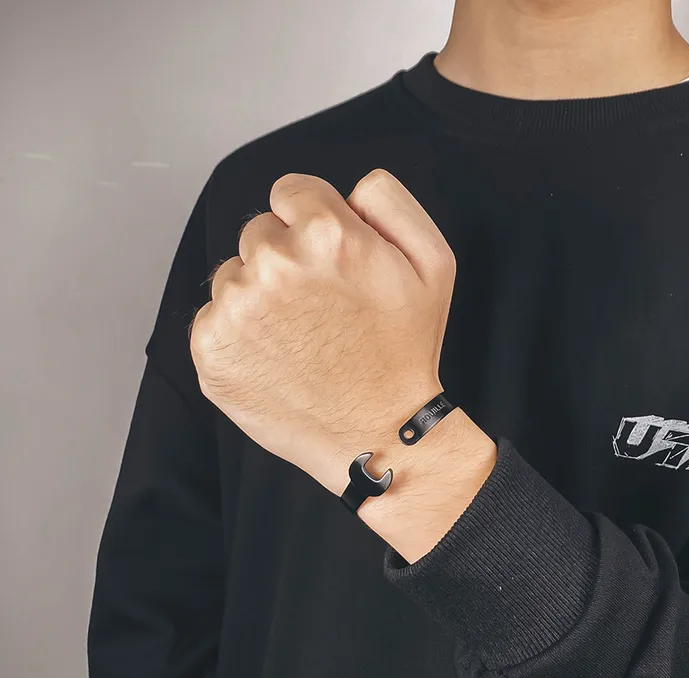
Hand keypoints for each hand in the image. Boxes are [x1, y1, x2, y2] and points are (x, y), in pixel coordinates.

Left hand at [189, 169, 456, 494]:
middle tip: (320, 307)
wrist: (378, 434)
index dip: (313, 224)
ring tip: (300, 337)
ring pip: (234, 276)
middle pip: (259, 233)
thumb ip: (387, 200)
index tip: (328, 259)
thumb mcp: (433, 262)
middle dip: (286, 259)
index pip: (291, 191)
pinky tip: (276, 358)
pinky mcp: (210, 349)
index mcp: (326, 232)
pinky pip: (214, 318)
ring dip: (259, 297)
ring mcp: (235, 308)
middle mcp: (272, 263)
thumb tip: (344, 187)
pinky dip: (238, 335)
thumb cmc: (404, 352)